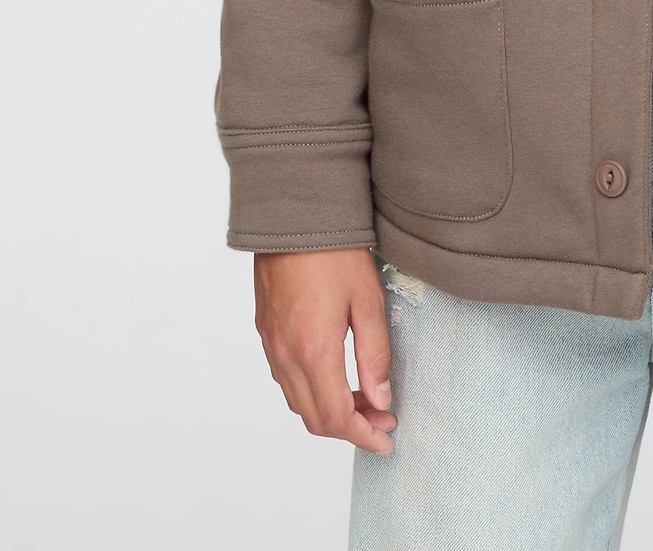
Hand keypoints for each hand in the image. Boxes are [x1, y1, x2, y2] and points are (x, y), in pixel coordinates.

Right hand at [253, 247, 396, 453]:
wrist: (292, 213)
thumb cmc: (334, 250)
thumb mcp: (368, 300)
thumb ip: (375, 355)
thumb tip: (381, 400)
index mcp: (313, 349)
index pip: (337, 417)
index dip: (364, 435)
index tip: (387, 439)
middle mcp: (285, 354)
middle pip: (315, 418)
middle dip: (351, 429)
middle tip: (382, 420)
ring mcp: (270, 344)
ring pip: (298, 402)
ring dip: (330, 412)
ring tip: (365, 400)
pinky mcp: (265, 331)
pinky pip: (286, 380)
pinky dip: (311, 392)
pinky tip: (336, 377)